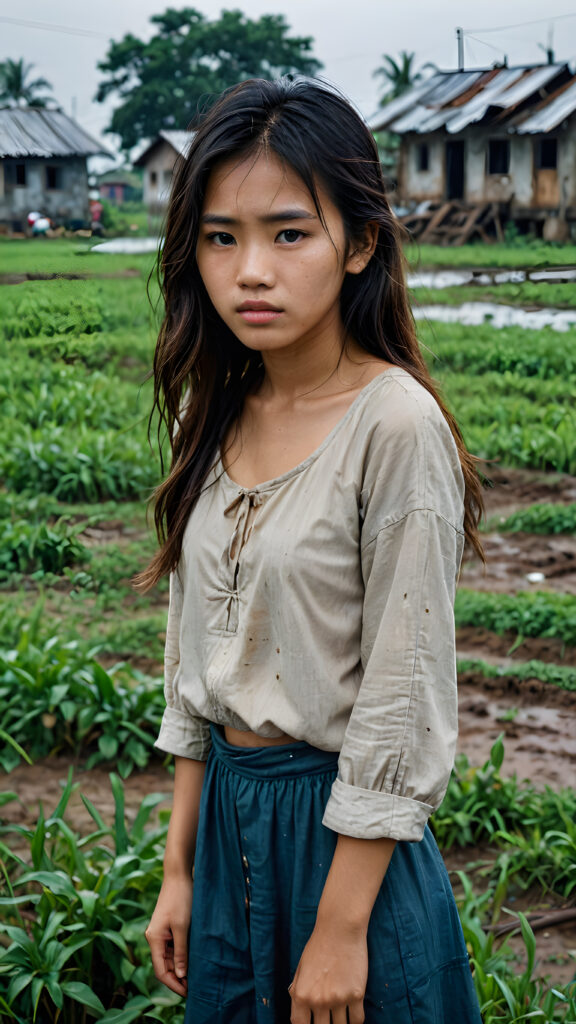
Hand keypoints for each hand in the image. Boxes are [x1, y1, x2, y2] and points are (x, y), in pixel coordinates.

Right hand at [145, 875, 192, 995]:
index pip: (161, 971)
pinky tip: (193, 960)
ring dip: (181, 967)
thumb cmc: (180, 898)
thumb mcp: (182, 927)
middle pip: (165, 965)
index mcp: (154, 939)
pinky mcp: (169, 927)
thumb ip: (181, 952)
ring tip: (196, 976)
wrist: (179, 875)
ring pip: (170, 957)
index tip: (187, 993)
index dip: (173, 984)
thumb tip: (181, 975)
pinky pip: (174, 947)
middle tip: (195, 987)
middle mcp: (155, 938)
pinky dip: (182, 955)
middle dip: (178, 977)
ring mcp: (162, 932)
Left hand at [289, 923, 367, 1023]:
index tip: (312, 1023)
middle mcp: (319, 1000)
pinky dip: (354, 1021)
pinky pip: (357, 1020)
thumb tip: (299, 1015)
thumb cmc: (318, 946)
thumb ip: (297, 993)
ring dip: (340, 1023)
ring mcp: (338, 998)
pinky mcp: (356, 994)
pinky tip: (352, 1014)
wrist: (339, 928)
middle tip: (327, 1018)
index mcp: (301, 995)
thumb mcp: (300, 969)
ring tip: (340, 1014)